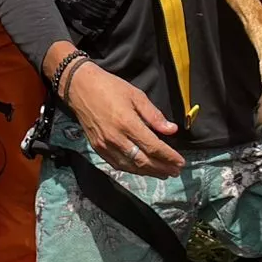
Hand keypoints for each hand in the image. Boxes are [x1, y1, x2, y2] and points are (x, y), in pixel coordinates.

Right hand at [64, 62, 184, 177]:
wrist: (80, 88)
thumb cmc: (110, 87)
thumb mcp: (136, 95)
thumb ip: (154, 115)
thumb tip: (171, 130)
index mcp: (128, 123)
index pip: (153, 147)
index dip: (169, 157)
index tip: (181, 162)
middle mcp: (116, 138)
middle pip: (143, 161)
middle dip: (162, 168)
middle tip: (175, 171)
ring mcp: (105, 146)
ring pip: (131, 166)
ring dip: (149, 172)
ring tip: (163, 174)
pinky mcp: (97, 148)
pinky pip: (117, 164)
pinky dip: (132, 170)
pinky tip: (142, 169)